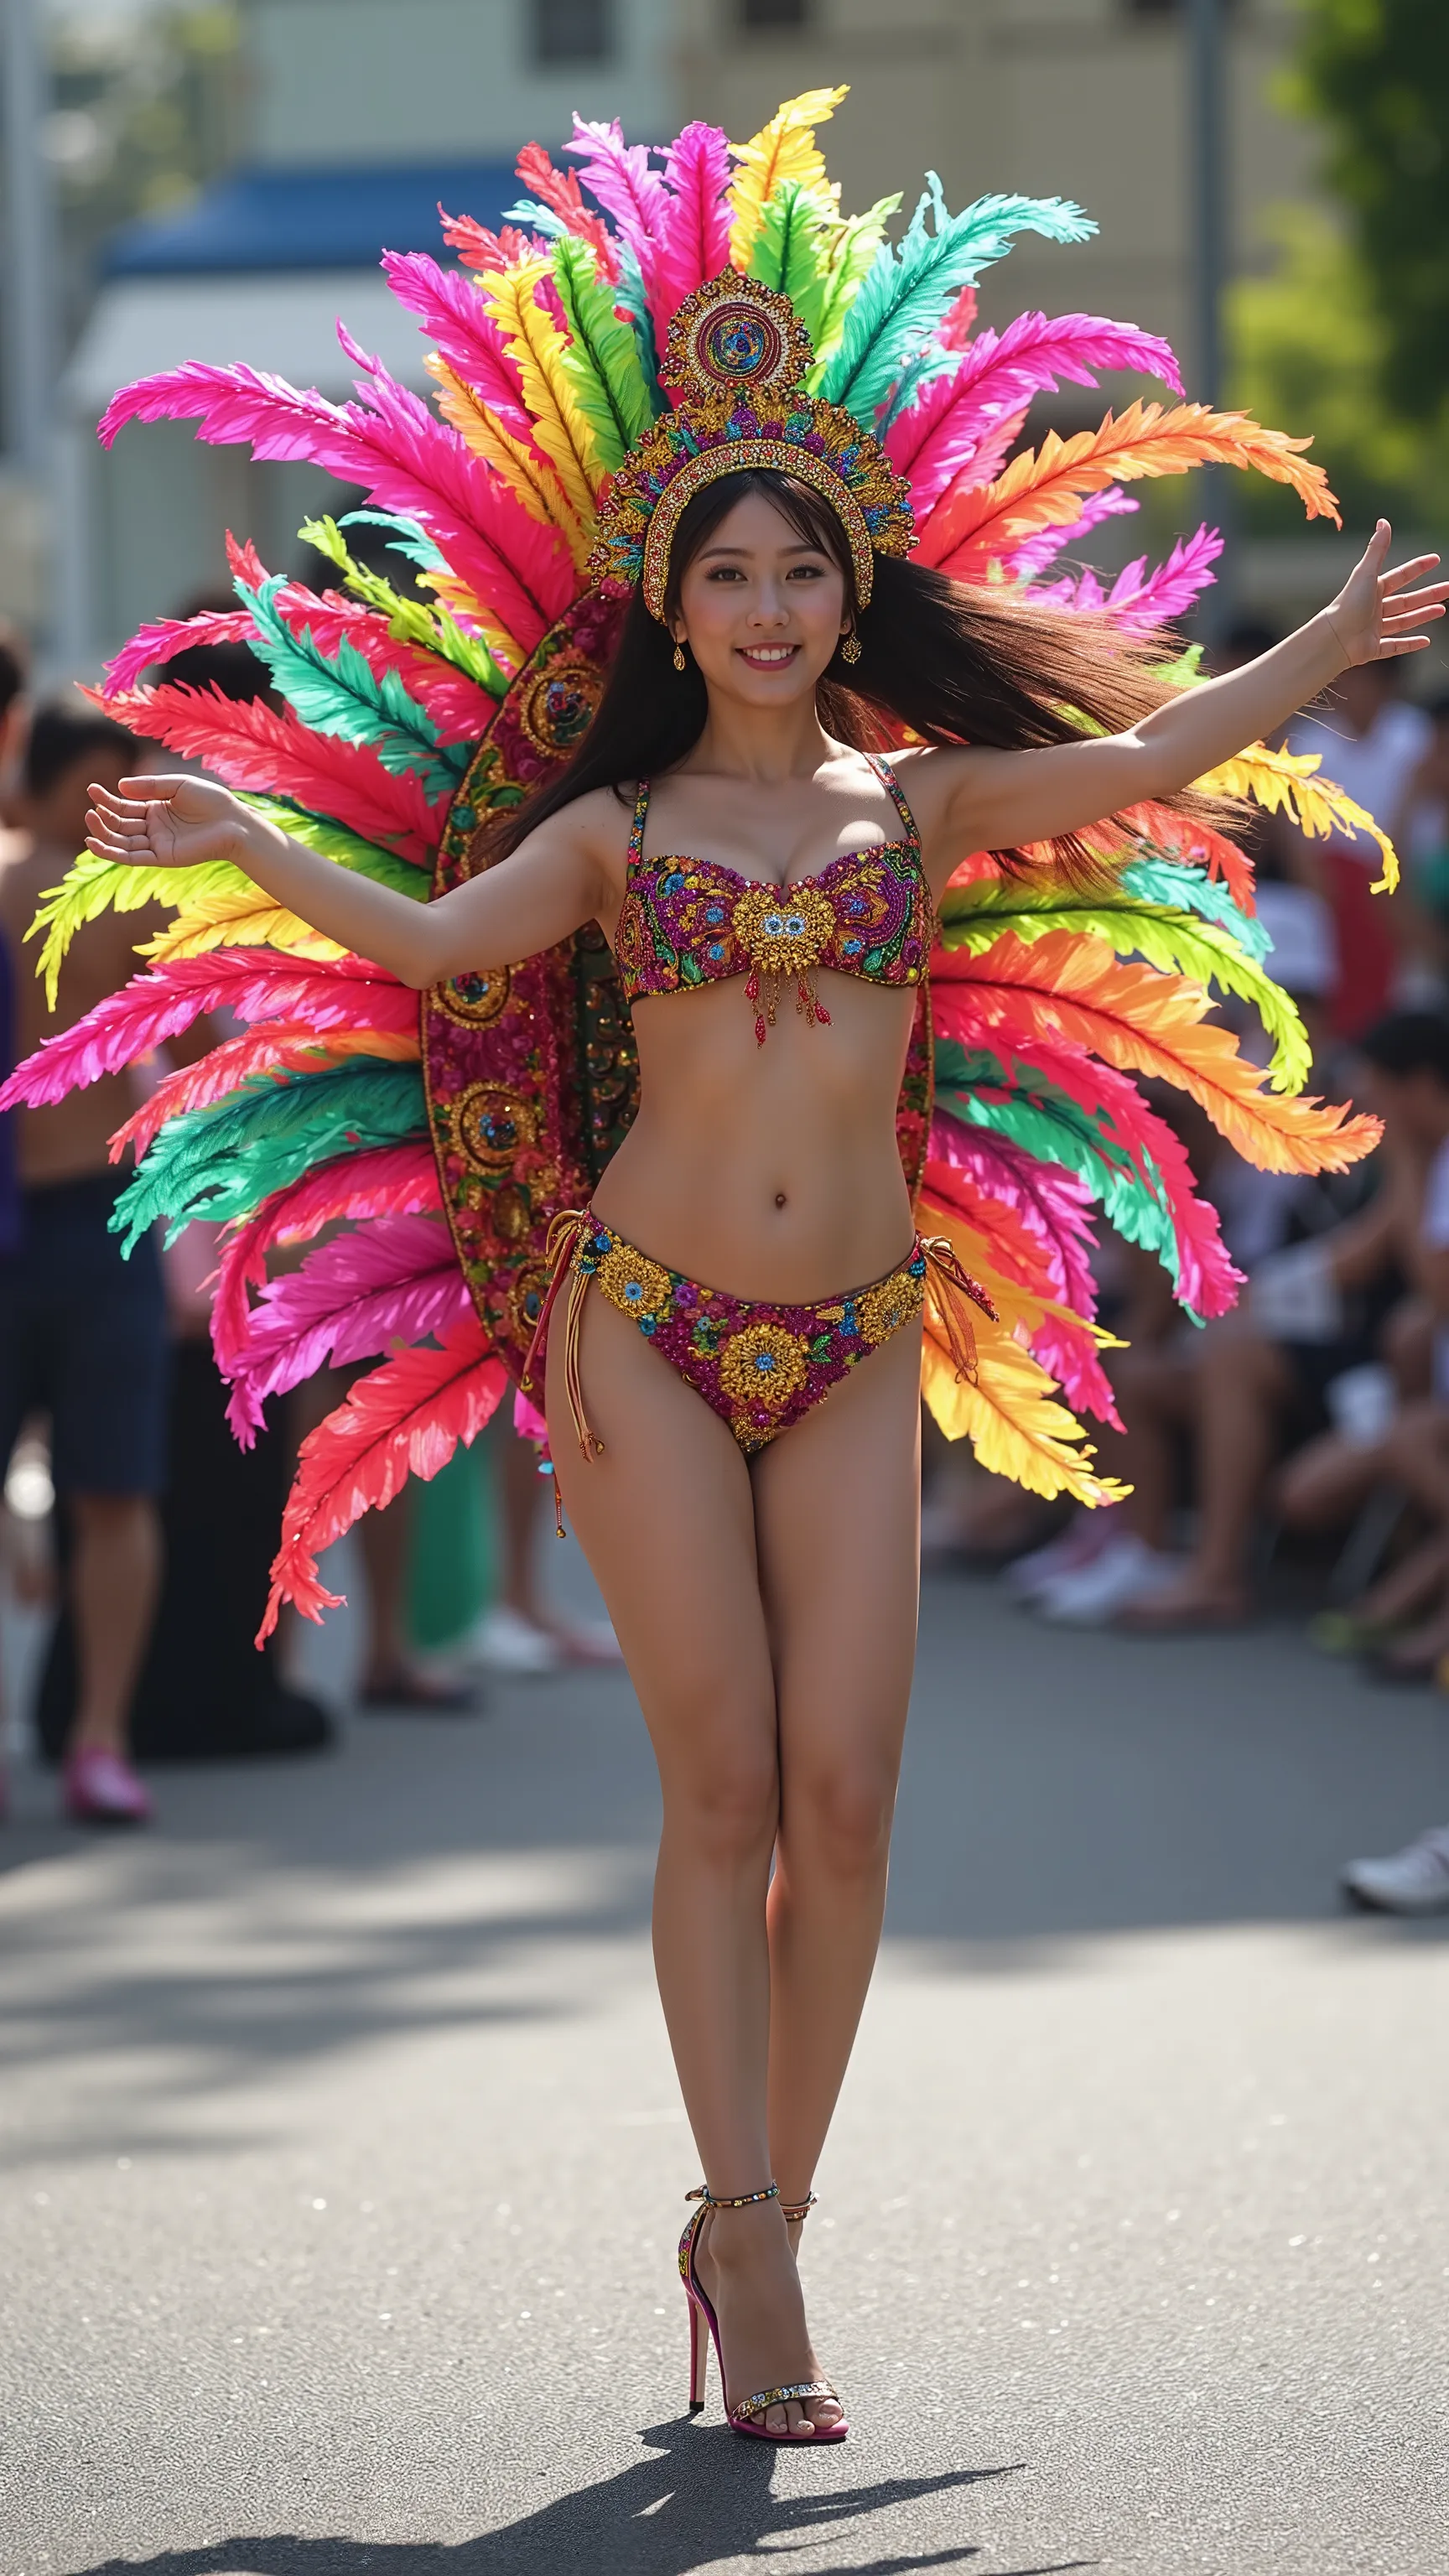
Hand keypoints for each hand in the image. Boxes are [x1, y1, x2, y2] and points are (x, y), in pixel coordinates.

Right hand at [85, 772, 255, 870]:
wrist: (234, 822)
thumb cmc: (211, 800)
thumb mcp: (177, 785)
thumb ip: (150, 786)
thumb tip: (120, 786)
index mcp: (155, 809)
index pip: (124, 807)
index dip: (107, 800)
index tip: (91, 789)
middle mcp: (153, 828)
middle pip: (119, 825)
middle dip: (103, 817)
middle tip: (90, 808)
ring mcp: (157, 844)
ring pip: (122, 842)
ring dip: (103, 833)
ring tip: (89, 820)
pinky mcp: (162, 858)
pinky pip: (132, 857)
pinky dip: (112, 853)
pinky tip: (95, 844)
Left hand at [1325, 520, 1448, 665]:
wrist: (1334, 638)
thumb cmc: (1349, 604)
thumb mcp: (1365, 573)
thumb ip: (1377, 549)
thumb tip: (1383, 521)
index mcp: (1373, 589)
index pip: (1401, 576)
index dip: (1418, 567)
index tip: (1436, 559)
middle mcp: (1374, 609)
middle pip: (1406, 600)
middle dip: (1428, 594)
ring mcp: (1374, 629)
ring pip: (1403, 621)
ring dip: (1422, 615)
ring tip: (1442, 610)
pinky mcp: (1373, 648)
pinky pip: (1395, 646)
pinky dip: (1410, 644)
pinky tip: (1425, 641)